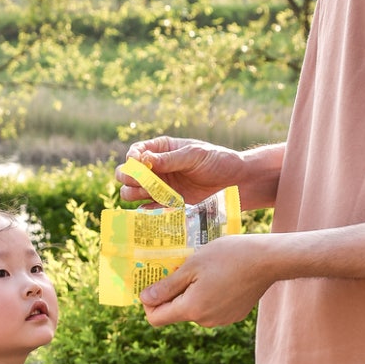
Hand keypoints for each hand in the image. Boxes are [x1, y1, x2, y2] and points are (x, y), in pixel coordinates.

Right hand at [117, 136, 244, 207]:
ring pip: (132, 193)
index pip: (136, 152)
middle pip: (128, 174)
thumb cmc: (218, 162)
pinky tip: (151, 212)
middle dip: (128, 178)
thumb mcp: (195, 155)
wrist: (236, 184)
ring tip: (150, 195)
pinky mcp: (166, 206)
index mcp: (162, 150)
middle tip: (141, 183)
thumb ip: (169, 159)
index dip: (132, 158)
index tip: (137, 164)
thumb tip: (144, 160)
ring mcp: (160, 189)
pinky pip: (147, 211)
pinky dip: (144, 213)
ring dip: (133, 195)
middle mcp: (156, 169)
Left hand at [141, 235, 277, 328]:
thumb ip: (167, 286)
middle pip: (176, 312)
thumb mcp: (192, 265)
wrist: (268, 260)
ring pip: (194, 310)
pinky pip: (211, 308)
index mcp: (191, 309)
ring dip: (192, 293)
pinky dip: (209, 295)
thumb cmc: (228, 256)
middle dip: (172, 294)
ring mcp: (221, 320)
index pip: (156, 318)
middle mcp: (204, 321)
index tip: (154, 283)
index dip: (149, 303)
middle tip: (179, 268)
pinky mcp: (233, 315)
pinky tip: (220, 277)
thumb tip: (144, 299)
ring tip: (203, 271)